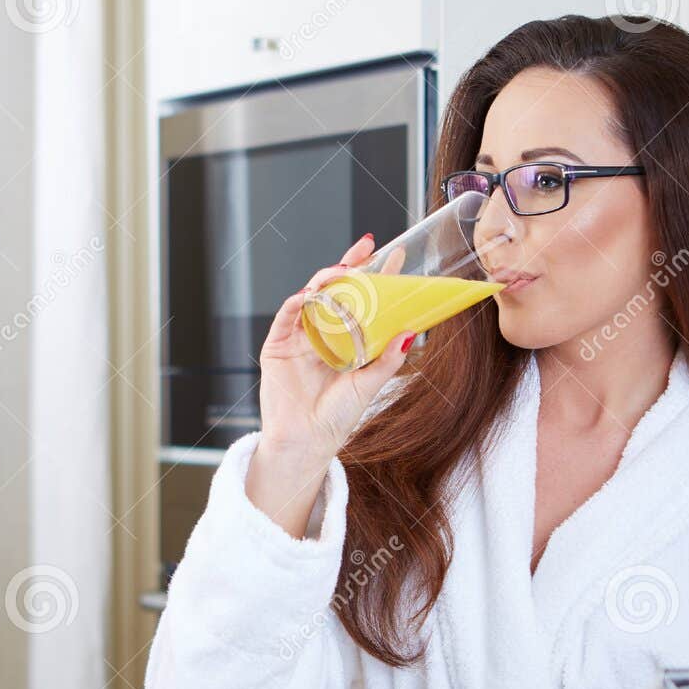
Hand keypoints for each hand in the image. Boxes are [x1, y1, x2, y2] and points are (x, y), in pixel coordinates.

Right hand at [255, 233, 415, 463]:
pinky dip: (296, 302)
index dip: (377, 275)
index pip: (363, 299)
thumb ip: (388, 359)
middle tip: (368, 246)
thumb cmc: (336, 418)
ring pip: (311, 296)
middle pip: (336, 289)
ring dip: (326, 279)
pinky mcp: (277, 346)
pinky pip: (286, 316)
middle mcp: (322, 333)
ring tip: (343, 269)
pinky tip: (308, 295)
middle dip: (351, 264)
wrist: (305, 442)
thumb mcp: (369, 385)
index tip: (395, 254)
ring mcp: (298, 337)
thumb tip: (411, 332)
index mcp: (345, 339)